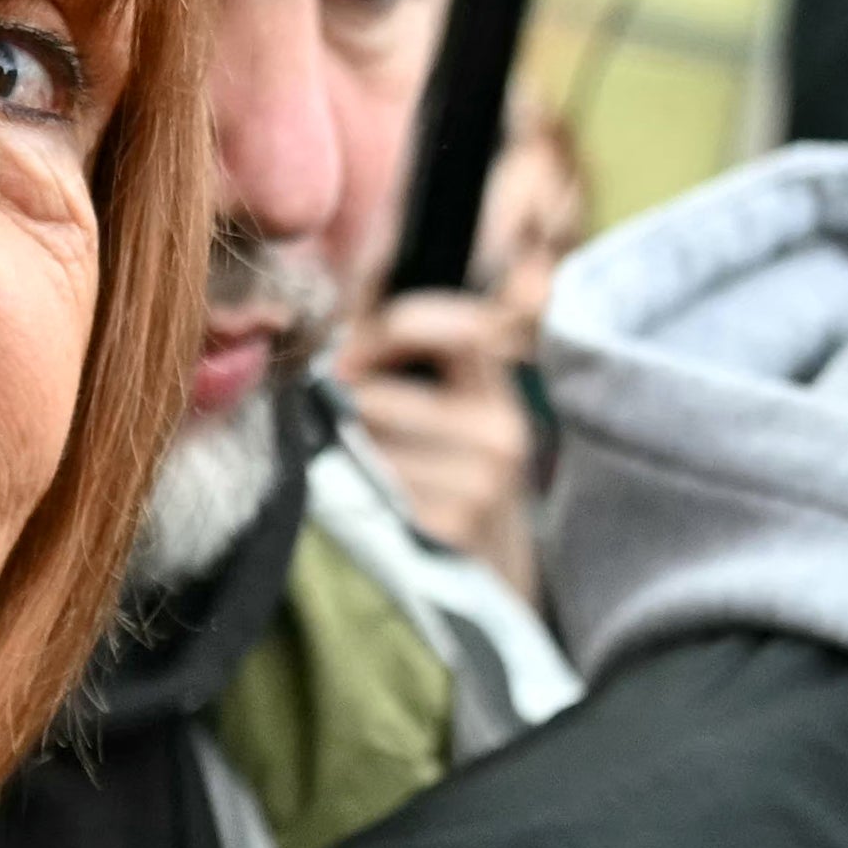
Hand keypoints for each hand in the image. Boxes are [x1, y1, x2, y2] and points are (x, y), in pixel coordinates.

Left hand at [341, 291, 543, 598]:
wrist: (487, 584)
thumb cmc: (448, 477)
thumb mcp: (447, 407)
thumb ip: (400, 341)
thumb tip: (360, 264)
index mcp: (499, 393)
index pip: (467, 327)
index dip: (395, 327)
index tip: (354, 353)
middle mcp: (501, 434)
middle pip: (375, 397)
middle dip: (346, 408)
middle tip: (348, 423)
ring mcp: (480, 486)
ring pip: (364, 445)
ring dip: (348, 454)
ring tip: (372, 471)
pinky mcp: (450, 530)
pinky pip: (367, 493)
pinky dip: (356, 495)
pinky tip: (381, 506)